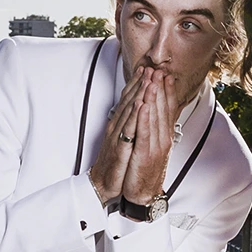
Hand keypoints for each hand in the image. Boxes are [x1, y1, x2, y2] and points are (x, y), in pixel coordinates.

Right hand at [86, 65, 152, 204]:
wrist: (102, 183)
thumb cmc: (113, 163)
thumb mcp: (123, 140)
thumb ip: (128, 124)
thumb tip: (135, 110)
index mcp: (119, 125)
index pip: (129, 100)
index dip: (137, 84)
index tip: (145, 70)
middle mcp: (117, 127)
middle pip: (129, 101)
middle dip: (139, 84)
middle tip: (149, 68)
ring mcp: (117, 136)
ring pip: (129, 111)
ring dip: (138, 94)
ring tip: (147, 80)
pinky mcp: (119, 148)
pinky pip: (128, 130)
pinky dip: (134, 117)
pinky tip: (139, 106)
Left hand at [121, 69, 173, 205]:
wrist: (142, 194)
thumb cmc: (145, 170)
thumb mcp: (154, 147)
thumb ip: (157, 130)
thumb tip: (160, 115)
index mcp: (165, 136)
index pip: (169, 109)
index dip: (168, 91)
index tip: (167, 74)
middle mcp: (163, 139)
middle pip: (163, 109)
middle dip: (161, 88)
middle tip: (160, 69)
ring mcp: (155, 147)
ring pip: (155, 118)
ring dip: (154, 97)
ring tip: (153, 80)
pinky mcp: (144, 154)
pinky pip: (144, 133)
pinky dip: (144, 118)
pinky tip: (144, 105)